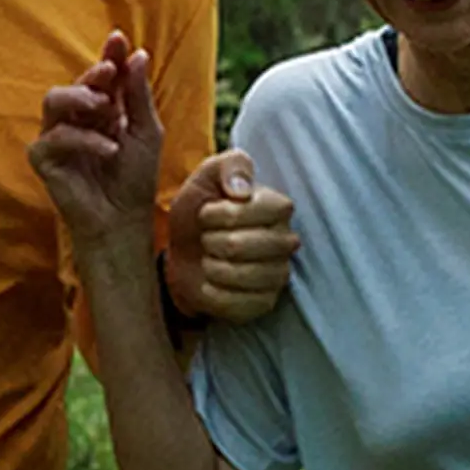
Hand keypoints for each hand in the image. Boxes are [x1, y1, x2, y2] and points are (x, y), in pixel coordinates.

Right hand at [31, 32, 166, 254]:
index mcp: (101, 108)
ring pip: (54, 100)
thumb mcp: (146, 130)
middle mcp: (76, 118)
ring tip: (105, 109)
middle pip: (75, 82)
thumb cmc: (134, 177)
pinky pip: (55, 137)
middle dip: (93, 75)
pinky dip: (83, 139)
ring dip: (80, 98)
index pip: (101, 75)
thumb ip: (138, 94)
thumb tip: (137, 54)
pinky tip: (108, 149)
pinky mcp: (44, 159)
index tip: (118, 38)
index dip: (108, 55)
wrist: (124, 219)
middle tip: (109, 74)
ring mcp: (57, 137)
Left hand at [165, 150, 298, 326]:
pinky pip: (236, 303)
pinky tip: (209, 283)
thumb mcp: (206, 177)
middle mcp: (286, 242)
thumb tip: (242, 189)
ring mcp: (278, 275)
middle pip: (241, 246)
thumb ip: (229, 166)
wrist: (184, 253)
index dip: (222, 214)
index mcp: (278, 208)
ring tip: (208, 259)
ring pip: (240, 276)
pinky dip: (212, 293)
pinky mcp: (265, 303)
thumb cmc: (199, 212)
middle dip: (211, 242)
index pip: (257, 210)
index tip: (206, 214)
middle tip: (206, 239)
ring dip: (211, 267)